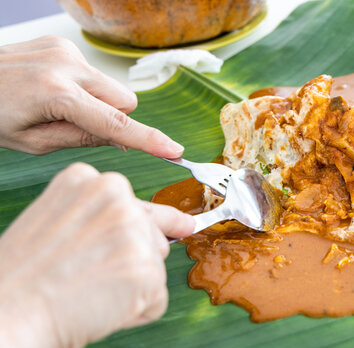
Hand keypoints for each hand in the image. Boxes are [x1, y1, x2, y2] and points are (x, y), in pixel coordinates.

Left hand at [0, 36, 183, 156]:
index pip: (114, 124)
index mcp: (55, 95)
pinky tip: (56, 90)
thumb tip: (121, 139)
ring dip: (99, 102)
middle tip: (79, 126)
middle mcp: (65, 66)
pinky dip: (84, 87)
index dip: (147, 140)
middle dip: (113, 117)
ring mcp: (64, 51)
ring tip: (62, 106)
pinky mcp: (61, 44)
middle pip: (123, 101)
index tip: (173, 151)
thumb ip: (82, 140)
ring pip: (111, 87)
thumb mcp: (34, 143)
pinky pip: (93, 74)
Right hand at [0, 163, 194, 347]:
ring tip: (88, 289)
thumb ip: (112, 216)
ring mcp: (134, 231)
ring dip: (132, 285)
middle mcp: (118, 196)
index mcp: (92, 180)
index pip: (133, 209)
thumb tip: (185, 224)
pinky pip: (157, 300)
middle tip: (82, 273)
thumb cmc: (24, 277)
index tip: (88, 252)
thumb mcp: (61, 222)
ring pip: (155, 266)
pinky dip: (135, 312)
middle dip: (127, 260)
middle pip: (150, 236)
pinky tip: (100, 307)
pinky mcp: (147, 270)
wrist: (6, 316)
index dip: (112, 240)